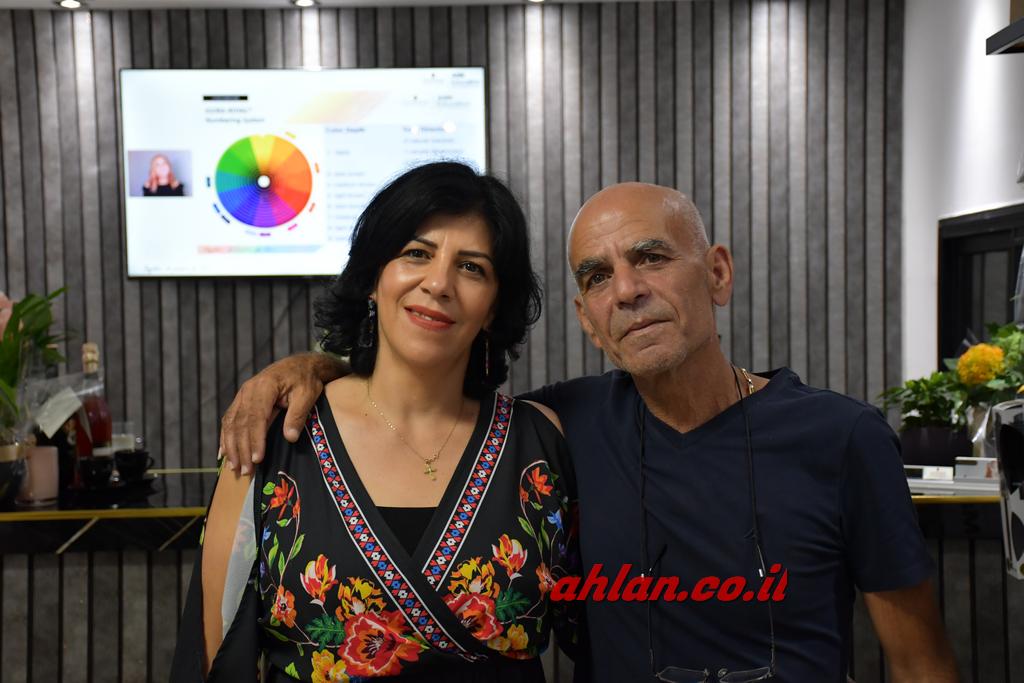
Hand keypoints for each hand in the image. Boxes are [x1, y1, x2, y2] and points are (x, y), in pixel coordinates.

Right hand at [218, 352, 344, 473]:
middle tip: (245, 471)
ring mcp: (242, 395)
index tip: (257, 459)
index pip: (256, 417)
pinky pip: (229, 420)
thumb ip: (297, 415)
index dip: (255, 440)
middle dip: (241, 449)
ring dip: (231, 447)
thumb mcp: (307, 395)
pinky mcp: (242, 400)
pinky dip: (225, 437)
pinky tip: (224, 453)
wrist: (300, 365)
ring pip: (231, 423)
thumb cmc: (306, 379)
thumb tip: (290, 438)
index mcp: (265, 387)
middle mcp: (248, 390)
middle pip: (240, 423)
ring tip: (234, 467)